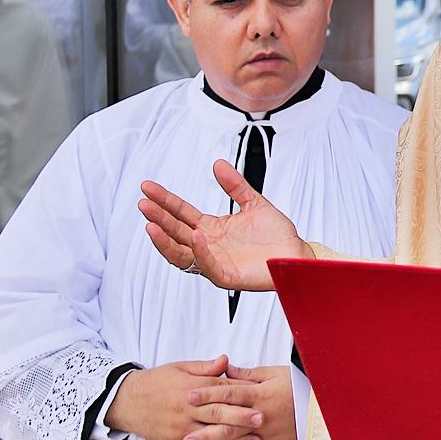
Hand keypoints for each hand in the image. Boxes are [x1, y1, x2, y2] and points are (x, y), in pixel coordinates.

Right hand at [104, 356, 254, 439]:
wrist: (127, 401)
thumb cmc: (156, 382)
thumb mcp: (179, 368)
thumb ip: (204, 368)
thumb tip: (225, 361)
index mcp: (191, 386)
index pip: (220, 389)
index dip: (241, 394)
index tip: (259, 396)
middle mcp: (188, 407)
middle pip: (218, 413)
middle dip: (241, 417)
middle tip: (261, 420)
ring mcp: (183, 426)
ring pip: (212, 434)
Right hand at [139, 159, 312, 291]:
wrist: (296, 255)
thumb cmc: (277, 235)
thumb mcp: (254, 203)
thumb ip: (235, 185)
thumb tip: (218, 164)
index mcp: (211, 228)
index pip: (181, 213)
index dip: (165, 200)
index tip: (148, 188)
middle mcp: (208, 245)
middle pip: (176, 231)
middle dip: (159, 216)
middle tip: (144, 203)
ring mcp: (214, 261)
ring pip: (181, 253)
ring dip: (166, 240)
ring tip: (152, 224)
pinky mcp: (225, 275)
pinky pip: (207, 265)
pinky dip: (199, 252)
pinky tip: (195, 236)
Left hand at [182, 363, 297, 439]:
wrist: (325, 408)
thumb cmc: (301, 387)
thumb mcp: (276, 373)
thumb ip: (248, 374)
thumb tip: (225, 369)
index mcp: (261, 395)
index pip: (229, 394)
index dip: (207, 394)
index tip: (189, 396)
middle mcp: (261, 416)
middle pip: (227, 424)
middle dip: (203, 431)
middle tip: (183, 436)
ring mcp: (267, 433)